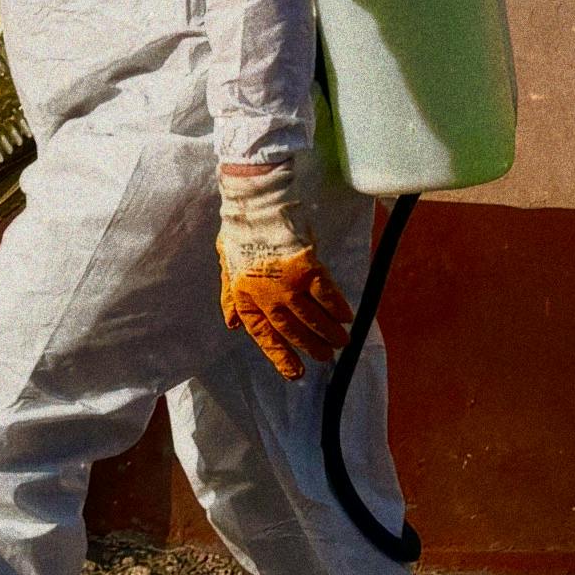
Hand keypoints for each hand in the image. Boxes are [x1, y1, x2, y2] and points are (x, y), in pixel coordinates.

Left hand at [216, 157, 352, 377]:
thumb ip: (231, 296)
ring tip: (341, 343)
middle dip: (309, 347)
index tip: (295, 373)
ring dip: (327, 333)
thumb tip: (232, 324)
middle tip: (325, 358)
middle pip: (291, 330)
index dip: (280, 355)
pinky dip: (337, 307)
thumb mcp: (227, 264)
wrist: (256, 201)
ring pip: (311, 317)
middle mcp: (266, 295)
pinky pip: (326, 295)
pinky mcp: (307, 268)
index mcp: (245, 296)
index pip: (263, 335)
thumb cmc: (241, 229)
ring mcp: (287, 283)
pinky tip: (347, 317)